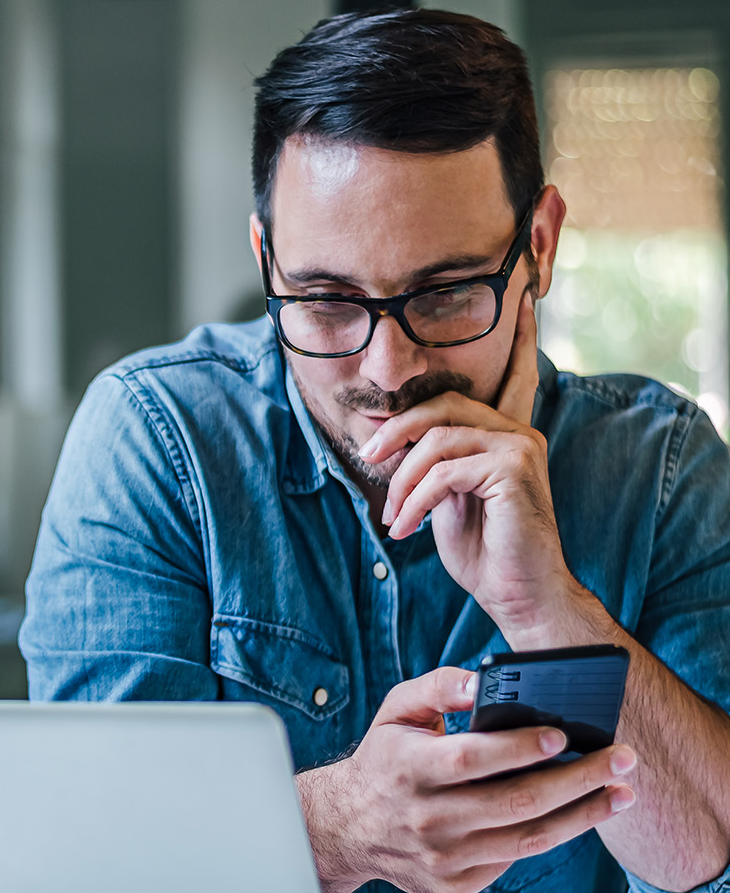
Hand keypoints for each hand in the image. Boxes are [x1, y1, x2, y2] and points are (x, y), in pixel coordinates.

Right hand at [296, 667, 635, 892]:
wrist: (348, 828)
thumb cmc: (385, 761)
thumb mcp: (397, 711)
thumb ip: (438, 686)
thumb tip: (481, 681)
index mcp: (409, 770)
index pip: (471, 760)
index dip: (519, 748)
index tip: (563, 734)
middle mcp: (426, 818)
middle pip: (514, 802)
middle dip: (577, 779)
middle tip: (619, 759)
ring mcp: (442, 857)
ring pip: (526, 838)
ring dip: (582, 815)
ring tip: (620, 793)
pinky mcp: (455, 882)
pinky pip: (513, 858)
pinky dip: (550, 835)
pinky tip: (579, 814)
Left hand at [359, 295, 576, 644]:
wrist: (520, 596)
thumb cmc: (486, 555)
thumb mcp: (450, 503)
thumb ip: (437, 468)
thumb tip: (402, 448)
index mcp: (508, 437)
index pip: (513, 377)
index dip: (519, 338)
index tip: (524, 296)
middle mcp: (518, 434)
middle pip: (443, 405)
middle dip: (396, 430)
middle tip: (368, 456)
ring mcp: (520, 448)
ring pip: (437, 440)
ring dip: (403, 481)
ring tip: (395, 517)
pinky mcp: (513, 470)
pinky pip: (443, 471)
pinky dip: (415, 499)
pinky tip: (408, 527)